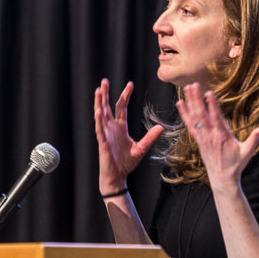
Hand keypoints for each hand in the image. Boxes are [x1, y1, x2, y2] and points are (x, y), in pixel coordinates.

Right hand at [94, 79, 163, 193]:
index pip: (121, 107)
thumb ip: (150, 137)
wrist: (117, 176)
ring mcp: (106, 134)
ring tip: (99, 90)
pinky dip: (99, 120)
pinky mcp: (103, 142)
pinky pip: (100, 129)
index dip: (125, 95)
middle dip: (106, 94)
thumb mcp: (141, 148)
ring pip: (101, 115)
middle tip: (105, 80)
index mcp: (120, 127)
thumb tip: (161, 127)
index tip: (130, 84)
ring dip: (99, 102)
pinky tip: (98, 111)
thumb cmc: (126, 163)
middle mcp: (111, 128)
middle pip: (108, 107)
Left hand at [176, 82, 258, 186]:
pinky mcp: (198, 140)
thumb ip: (255, 139)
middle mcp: (210, 136)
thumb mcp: (248, 152)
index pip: (216, 118)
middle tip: (194, 85)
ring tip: (187, 88)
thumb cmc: (236, 164)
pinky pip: (189, 125)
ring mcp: (202, 138)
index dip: (212, 105)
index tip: (209, 93)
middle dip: (197, 99)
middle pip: (201, 115)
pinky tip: (180, 103)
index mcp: (222, 136)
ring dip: (190, 103)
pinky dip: (184, 114)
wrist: (222, 178)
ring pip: (194, 118)